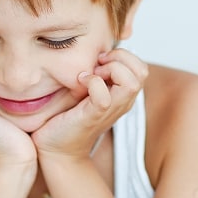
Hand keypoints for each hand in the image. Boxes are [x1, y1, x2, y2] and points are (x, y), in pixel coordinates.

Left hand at [32, 48, 148, 160]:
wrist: (55, 147)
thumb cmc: (67, 117)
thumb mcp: (85, 88)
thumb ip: (95, 72)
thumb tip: (95, 50)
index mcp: (122, 94)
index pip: (140, 67)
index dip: (123, 56)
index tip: (100, 61)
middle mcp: (121, 102)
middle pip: (142, 71)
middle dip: (119, 58)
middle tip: (98, 65)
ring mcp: (110, 109)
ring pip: (132, 81)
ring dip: (110, 70)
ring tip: (92, 75)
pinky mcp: (94, 115)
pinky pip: (103, 94)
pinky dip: (91, 82)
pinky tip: (79, 83)